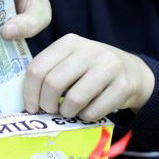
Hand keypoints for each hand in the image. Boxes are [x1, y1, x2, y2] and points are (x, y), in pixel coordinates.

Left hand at [24, 34, 154, 120]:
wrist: (131, 71)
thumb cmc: (91, 69)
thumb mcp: (70, 60)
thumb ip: (49, 71)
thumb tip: (27, 100)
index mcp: (69, 42)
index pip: (38, 68)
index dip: (30, 92)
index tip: (31, 107)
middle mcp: (89, 50)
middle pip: (53, 83)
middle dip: (47, 104)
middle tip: (50, 110)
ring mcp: (108, 66)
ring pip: (74, 99)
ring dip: (67, 113)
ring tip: (69, 111)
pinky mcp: (122, 85)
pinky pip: (93, 111)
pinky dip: (85, 117)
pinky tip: (87, 110)